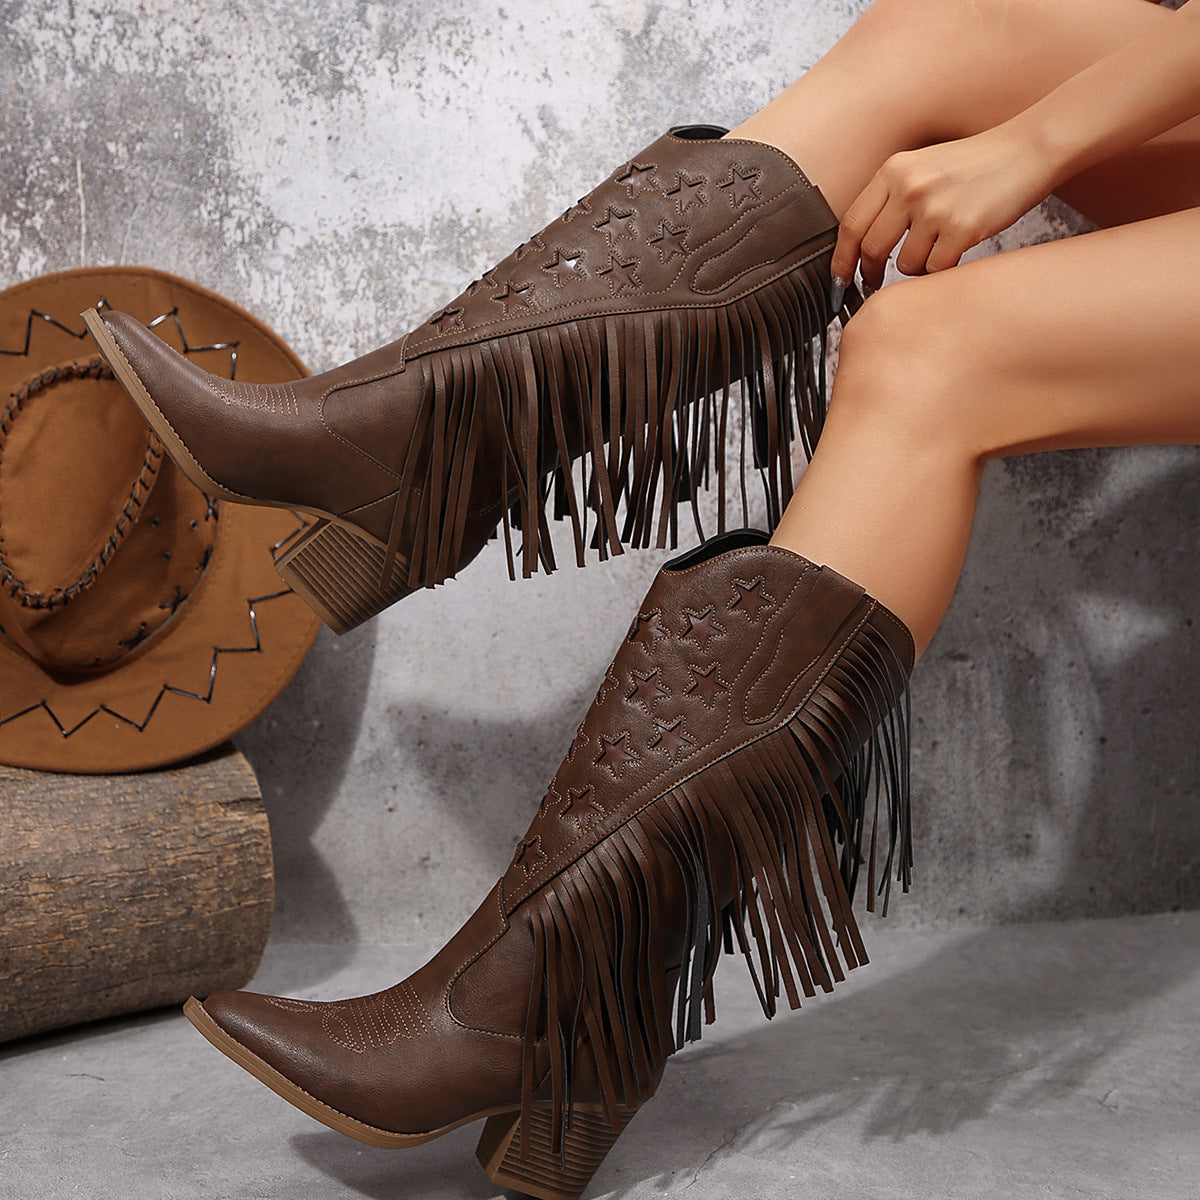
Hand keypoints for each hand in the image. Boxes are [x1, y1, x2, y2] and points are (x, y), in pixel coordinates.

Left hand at [830, 125, 1056, 299]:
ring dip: (917, 267)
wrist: (1028, 150)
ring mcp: (935, 208)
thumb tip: (859, 247)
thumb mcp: (922, 167)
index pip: (850, 224)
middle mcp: (909, 187)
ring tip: (937, 247)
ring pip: (905, 264)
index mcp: (893, 170)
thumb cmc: (975, 165)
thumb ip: (890, 198)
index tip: (839, 279)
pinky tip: (956, 249)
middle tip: (875, 282)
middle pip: (871, 249)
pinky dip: (942, 268)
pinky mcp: (961, 228)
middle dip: (870, 273)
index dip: (841, 259)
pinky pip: (935, 269)